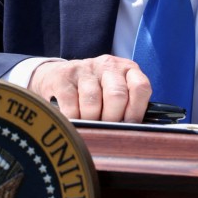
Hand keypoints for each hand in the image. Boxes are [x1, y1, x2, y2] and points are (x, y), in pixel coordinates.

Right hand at [29, 55, 150, 122]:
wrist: (57, 75)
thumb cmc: (93, 90)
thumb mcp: (113, 91)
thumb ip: (126, 106)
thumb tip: (131, 133)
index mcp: (127, 69)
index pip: (140, 87)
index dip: (136, 111)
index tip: (128, 125)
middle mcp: (108, 65)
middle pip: (117, 96)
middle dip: (112, 119)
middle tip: (106, 128)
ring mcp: (85, 68)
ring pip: (93, 103)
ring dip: (91, 120)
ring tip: (89, 124)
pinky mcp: (63, 76)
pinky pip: (71, 106)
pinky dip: (74, 119)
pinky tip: (74, 120)